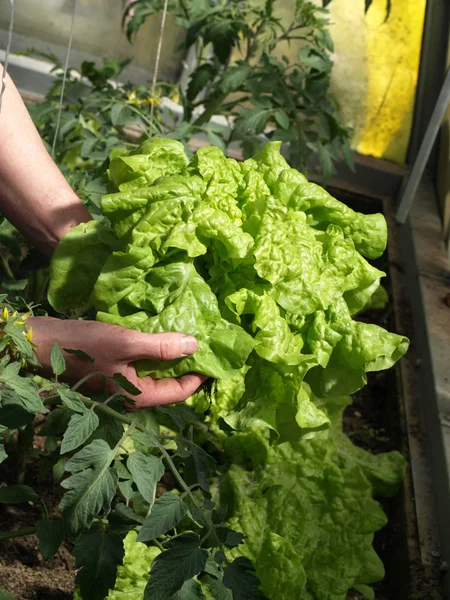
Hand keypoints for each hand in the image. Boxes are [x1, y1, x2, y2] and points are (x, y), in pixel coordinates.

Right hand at [28, 317, 206, 407]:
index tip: (215, 358)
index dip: (199, 376)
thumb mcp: (126, 343)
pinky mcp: (116, 368)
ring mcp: (124, 381)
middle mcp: (133, 393)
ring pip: (157, 371)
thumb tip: (195, 344)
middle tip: (204, 342)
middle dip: (187, 364)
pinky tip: (163, 332)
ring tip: (188, 335)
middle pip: (170, 383)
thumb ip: (161, 346)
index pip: (179, 391)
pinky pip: (144, 362)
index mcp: (138, 396)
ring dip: (172, 355)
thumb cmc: (85, 346)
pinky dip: (156, 350)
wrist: (44, 343)